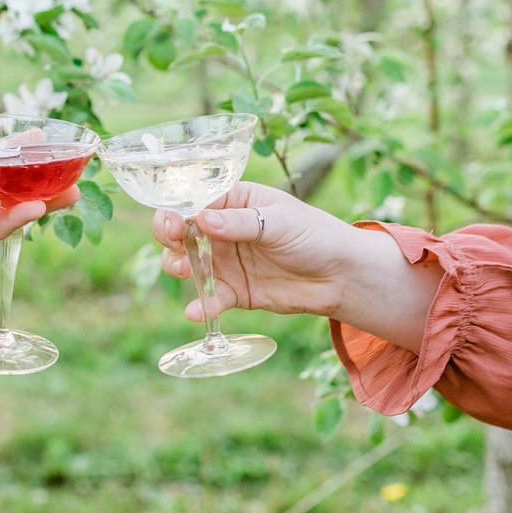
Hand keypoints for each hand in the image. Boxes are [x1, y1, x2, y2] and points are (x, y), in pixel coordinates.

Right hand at [153, 181, 370, 322]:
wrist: (342, 276)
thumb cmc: (315, 235)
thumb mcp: (279, 222)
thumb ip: (241, 223)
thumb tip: (201, 220)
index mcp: (234, 201)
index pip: (193, 201)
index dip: (176, 210)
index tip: (173, 224)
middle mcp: (223, 229)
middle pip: (181, 231)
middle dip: (169, 238)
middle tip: (175, 245)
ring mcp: (226, 261)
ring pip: (188, 263)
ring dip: (178, 266)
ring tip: (184, 271)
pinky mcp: (235, 291)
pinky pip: (210, 297)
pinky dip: (200, 304)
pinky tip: (195, 312)